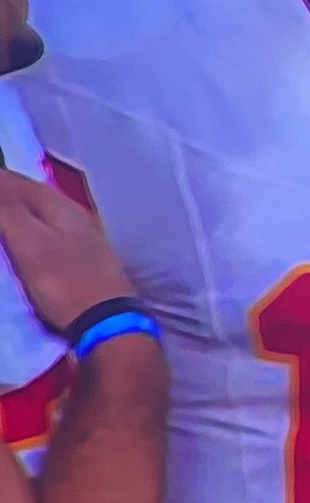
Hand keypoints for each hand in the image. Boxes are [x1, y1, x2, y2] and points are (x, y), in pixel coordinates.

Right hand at [0, 169, 131, 333]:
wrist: (107, 321)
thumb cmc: (65, 280)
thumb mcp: (30, 243)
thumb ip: (8, 209)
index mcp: (59, 205)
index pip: (17, 181)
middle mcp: (73, 214)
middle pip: (31, 195)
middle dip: (6, 193)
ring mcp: (80, 236)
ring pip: (40, 213)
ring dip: (17, 211)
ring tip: (4, 219)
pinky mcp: (81, 258)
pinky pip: (47, 232)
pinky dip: (30, 230)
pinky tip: (25, 239)